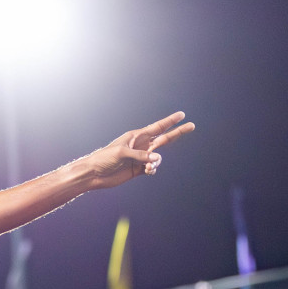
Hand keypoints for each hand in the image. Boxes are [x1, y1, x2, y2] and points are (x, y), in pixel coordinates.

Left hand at [79, 112, 195, 190]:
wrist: (94, 174)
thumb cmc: (104, 159)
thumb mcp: (122, 153)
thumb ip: (141, 156)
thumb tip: (157, 160)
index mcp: (136, 136)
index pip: (157, 127)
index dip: (170, 121)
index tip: (182, 114)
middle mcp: (141, 145)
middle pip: (164, 138)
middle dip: (178, 132)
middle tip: (193, 125)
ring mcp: (140, 157)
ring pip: (158, 157)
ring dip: (157, 162)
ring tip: (148, 167)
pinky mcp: (138, 169)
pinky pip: (152, 168)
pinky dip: (153, 170)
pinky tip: (147, 171)